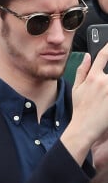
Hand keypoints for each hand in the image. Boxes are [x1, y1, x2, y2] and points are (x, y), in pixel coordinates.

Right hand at [61, 44, 107, 164]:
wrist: (85, 126)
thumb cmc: (80, 108)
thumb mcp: (76, 88)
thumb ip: (81, 70)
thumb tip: (86, 56)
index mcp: (93, 77)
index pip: (103, 56)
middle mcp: (104, 81)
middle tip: (104, 84)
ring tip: (103, 93)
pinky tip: (106, 98)